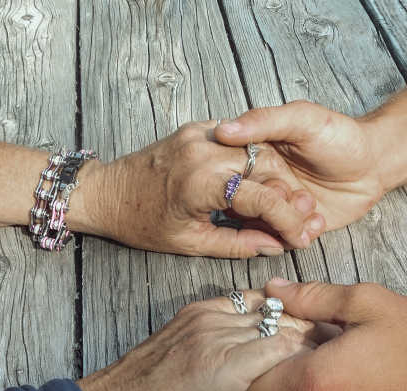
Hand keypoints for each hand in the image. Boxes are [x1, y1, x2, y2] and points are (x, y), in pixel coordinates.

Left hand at [74, 121, 325, 257]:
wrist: (106, 192)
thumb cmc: (142, 223)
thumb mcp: (191, 244)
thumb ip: (237, 244)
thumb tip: (274, 246)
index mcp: (202, 183)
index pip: (264, 199)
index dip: (289, 220)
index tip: (301, 237)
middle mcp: (205, 151)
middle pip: (270, 166)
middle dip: (288, 194)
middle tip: (295, 219)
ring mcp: (201, 134)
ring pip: (259, 148)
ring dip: (275, 175)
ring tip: (279, 203)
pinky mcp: (196, 128)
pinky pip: (239, 140)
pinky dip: (254, 160)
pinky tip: (257, 181)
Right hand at [78, 290, 321, 390]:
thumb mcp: (175, 356)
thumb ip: (211, 346)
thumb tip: (247, 357)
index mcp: (200, 310)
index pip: (264, 299)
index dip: (295, 314)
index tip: (319, 332)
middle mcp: (211, 316)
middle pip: (280, 309)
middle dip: (313, 325)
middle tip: (343, 344)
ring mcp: (216, 339)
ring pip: (284, 327)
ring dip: (314, 343)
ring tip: (342, 359)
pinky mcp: (221, 369)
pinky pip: (275, 354)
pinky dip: (299, 362)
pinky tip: (316, 375)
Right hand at [214, 101, 386, 230]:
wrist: (375, 163)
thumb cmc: (339, 135)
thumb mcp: (302, 119)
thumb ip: (264, 121)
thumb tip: (224, 130)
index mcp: (254, 156)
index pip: (230, 177)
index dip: (245, 185)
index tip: (271, 180)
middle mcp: (262, 182)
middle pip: (244, 207)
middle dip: (267, 208)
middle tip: (292, 193)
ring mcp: (279, 206)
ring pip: (263, 228)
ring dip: (285, 224)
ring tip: (310, 204)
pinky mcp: (296, 225)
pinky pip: (286, 240)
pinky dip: (300, 235)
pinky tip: (319, 218)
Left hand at [238, 279, 406, 390]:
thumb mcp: (371, 303)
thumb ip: (313, 297)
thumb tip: (275, 290)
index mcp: (315, 383)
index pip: (249, 381)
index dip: (250, 355)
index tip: (267, 334)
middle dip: (271, 373)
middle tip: (297, 343)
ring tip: (329, 360)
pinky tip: (350, 383)